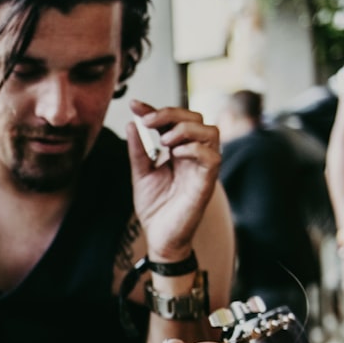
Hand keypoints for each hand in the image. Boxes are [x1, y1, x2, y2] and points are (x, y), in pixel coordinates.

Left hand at [126, 99, 221, 261]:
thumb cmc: (155, 208)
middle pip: (196, 117)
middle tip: (148, 121)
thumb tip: (131, 123)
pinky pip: (213, 157)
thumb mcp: (140, 174)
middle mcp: (194, 155)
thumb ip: (138, 151)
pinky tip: (175, 155)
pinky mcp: (207, 182)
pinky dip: (194, 149)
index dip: (156, 109)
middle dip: (171, 113)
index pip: (173, 121)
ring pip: (211, 131)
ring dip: (186, 129)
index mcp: (179, 150)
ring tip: (164, 141)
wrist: (160, 238)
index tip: (134, 104)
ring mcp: (203, 167)